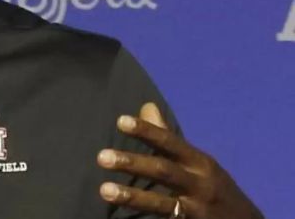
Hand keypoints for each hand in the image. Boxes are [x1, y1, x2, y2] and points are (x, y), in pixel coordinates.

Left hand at [96, 102, 262, 217]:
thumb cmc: (213, 186)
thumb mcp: (197, 162)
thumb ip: (168, 137)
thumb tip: (146, 107)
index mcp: (198, 162)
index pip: (169, 142)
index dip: (146, 131)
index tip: (121, 120)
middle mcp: (199, 184)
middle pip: (164, 171)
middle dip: (133, 163)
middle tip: (101, 156)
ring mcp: (196, 209)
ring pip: (162, 204)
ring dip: (133, 197)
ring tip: (104, 190)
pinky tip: (122, 218)